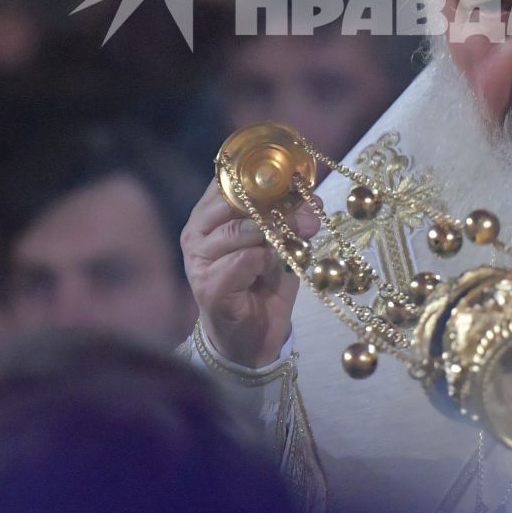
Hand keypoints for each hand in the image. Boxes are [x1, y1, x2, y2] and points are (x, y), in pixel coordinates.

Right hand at [180, 182, 319, 368]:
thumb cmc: (262, 282)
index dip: (264, 176)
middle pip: (234, 200)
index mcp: (208, 213)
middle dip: (276, 205)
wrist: (252, 336)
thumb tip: (315, 198)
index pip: (229, 179)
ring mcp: (198, 259)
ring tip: (291, 246)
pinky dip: (266, 261)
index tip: (297, 181)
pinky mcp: (208, 285)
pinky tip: (270, 270)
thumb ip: (290, 218)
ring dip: (274, 236)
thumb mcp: (278, 242)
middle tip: (307, 215)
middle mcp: (196, 231)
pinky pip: (245, 259)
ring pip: (240, 230)